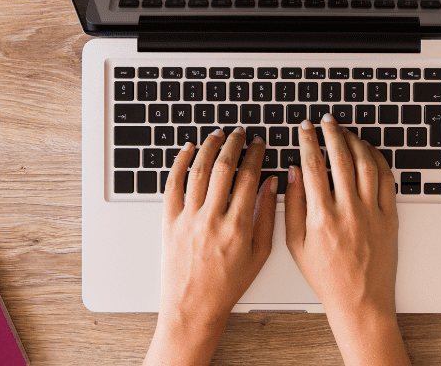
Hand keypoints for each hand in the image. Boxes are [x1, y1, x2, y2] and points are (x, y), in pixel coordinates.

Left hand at [143, 128, 278, 365]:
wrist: (193, 306)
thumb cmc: (228, 286)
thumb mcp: (259, 255)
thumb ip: (266, 217)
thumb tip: (271, 184)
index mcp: (238, 226)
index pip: (249, 177)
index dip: (255, 154)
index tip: (258, 143)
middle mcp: (212, 219)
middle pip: (223, 168)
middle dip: (234, 144)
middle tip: (240, 133)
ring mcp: (188, 219)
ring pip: (198, 171)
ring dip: (209, 148)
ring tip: (218, 135)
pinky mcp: (169, 223)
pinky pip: (173, 186)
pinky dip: (179, 164)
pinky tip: (188, 150)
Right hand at [285, 116, 408, 365]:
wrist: (360, 300)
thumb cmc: (327, 277)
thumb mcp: (296, 245)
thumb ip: (293, 206)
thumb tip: (293, 172)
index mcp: (322, 217)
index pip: (313, 166)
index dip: (308, 141)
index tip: (305, 129)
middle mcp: (349, 211)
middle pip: (341, 158)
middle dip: (332, 133)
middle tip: (326, 121)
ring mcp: (373, 212)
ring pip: (366, 164)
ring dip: (355, 142)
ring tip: (345, 132)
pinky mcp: (390, 217)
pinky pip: (386, 179)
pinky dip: (377, 159)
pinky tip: (368, 151)